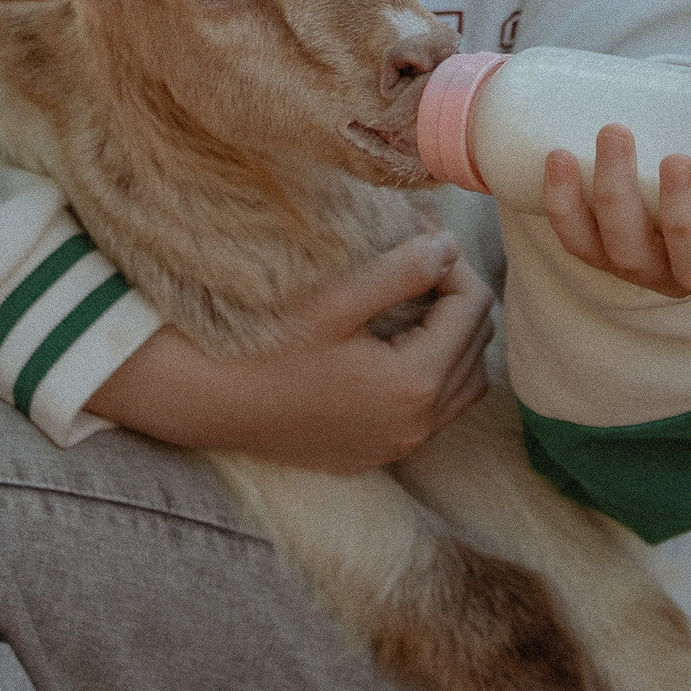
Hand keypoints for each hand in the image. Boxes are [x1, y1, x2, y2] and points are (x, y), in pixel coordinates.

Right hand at [85, 232, 493, 472]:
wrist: (214, 402)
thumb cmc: (268, 345)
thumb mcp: (335, 300)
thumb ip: (400, 271)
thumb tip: (451, 245)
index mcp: (415, 383)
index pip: (472, 308)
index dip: (454, 264)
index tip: (421, 237)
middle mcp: (418, 424)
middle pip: (477, 346)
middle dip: (457, 296)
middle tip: (422, 260)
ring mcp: (399, 445)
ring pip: (464, 385)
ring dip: (454, 339)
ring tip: (418, 302)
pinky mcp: (378, 453)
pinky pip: (434, 414)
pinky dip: (434, 376)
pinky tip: (398, 348)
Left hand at [541, 31, 690, 306]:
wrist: (684, 122)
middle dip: (681, 221)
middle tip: (676, 159)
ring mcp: (654, 265)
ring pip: (631, 257)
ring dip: (617, 203)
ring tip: (614, 135)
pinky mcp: (605, 248)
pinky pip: (581, 241)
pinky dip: (565, 207)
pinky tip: (560, 161)